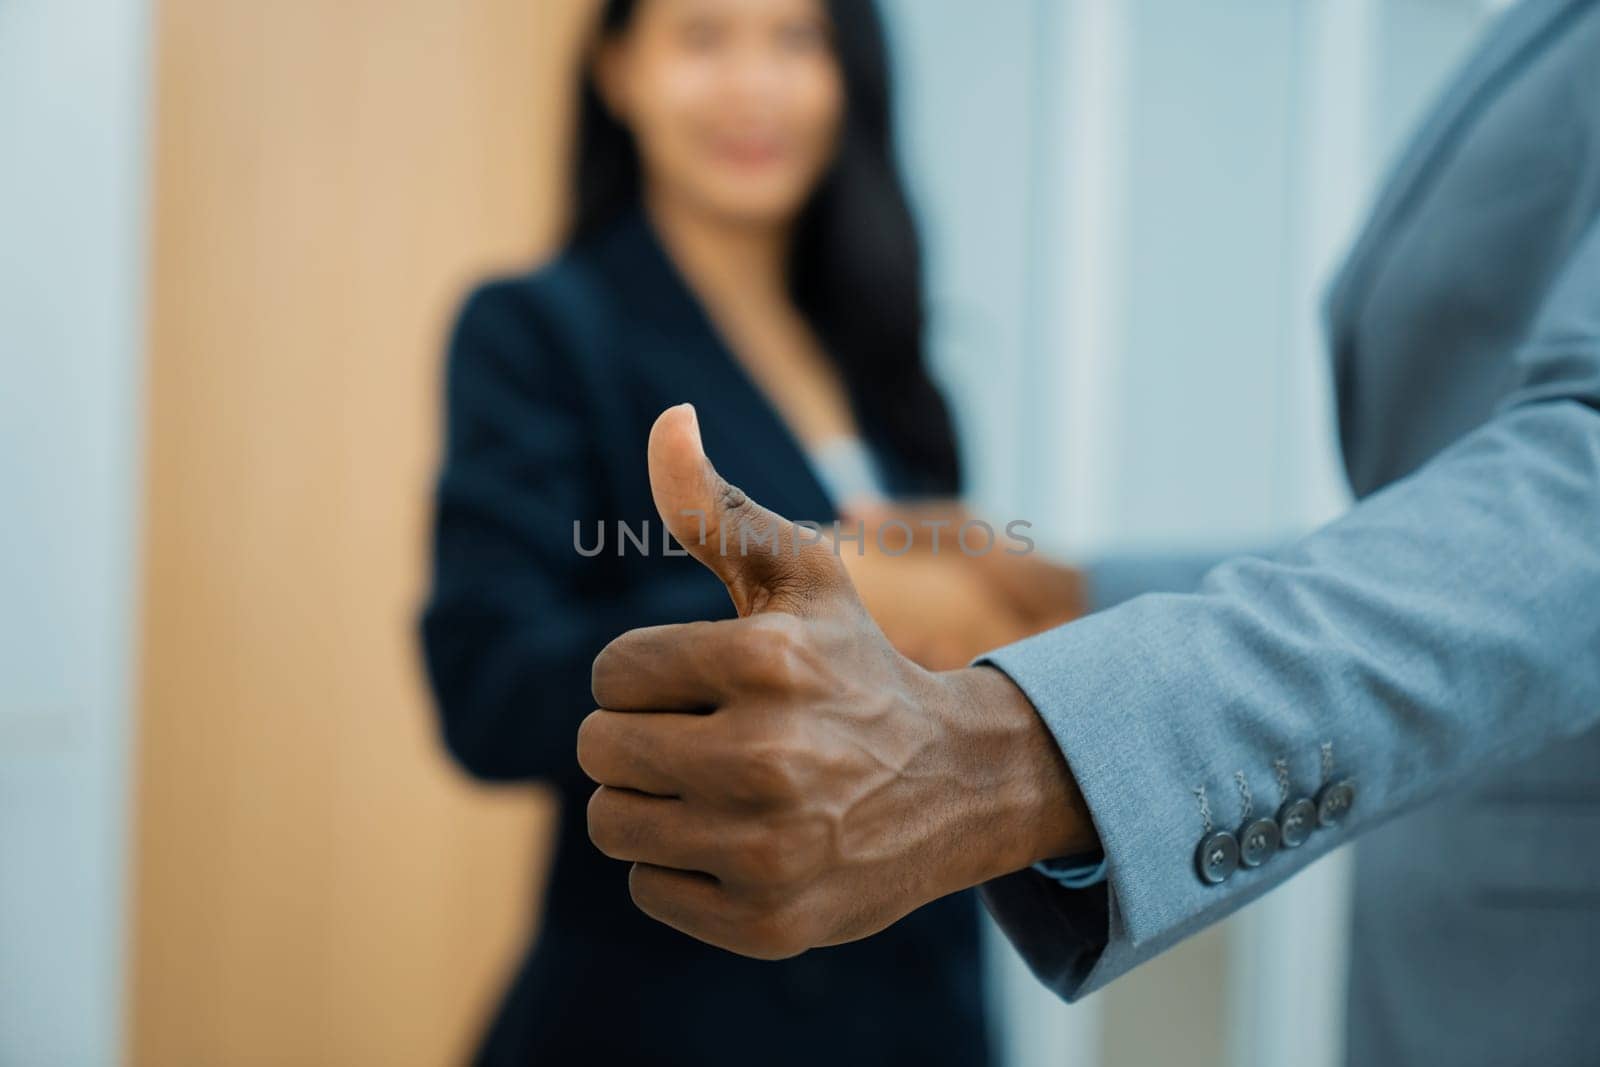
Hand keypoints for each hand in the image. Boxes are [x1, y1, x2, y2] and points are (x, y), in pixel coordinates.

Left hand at [579, 404, 1095, 958]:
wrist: (955, 786)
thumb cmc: (856, 667)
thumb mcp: (801, 576)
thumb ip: (718, 506)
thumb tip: (667, 418)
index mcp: (768, 660)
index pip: (611, 674)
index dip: (646, 677)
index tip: (703, 685)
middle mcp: (770, 757)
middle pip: (600, 751)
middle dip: (638, 738)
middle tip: (703, 738)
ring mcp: (770, 849)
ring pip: (613, 822)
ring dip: (649, 802)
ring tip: (715, 789)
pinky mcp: (768, 923)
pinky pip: (647, 890)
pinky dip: (678, 867)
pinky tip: (739, 842)